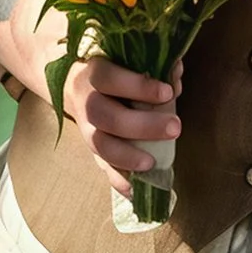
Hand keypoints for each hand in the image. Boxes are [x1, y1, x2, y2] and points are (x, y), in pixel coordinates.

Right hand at [68, 58, 182, 199]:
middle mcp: (86, 101)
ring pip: (100, 145)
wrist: (75, 84)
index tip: (168, 92)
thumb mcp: (126, 60)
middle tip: (175, 128)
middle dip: (141, 125)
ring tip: (153, 163)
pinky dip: (119, 181)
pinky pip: (102, 167)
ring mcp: (86, 128)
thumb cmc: (113, 69)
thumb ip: (153, 65)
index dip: (138, 86)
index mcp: (95, 73)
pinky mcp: (91, 149)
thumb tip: (176, 73)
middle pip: (106, 116)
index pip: (110, 78)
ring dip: (127, 157)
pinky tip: (136, 192)